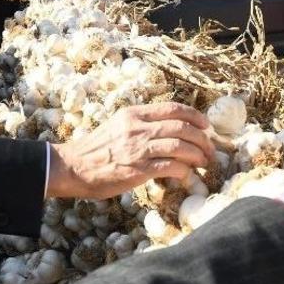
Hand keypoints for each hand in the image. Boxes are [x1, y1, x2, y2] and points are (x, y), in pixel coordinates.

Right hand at [47, 103, 213, 198]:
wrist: (73, 167)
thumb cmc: (95, 149)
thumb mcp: (118, 125)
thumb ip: (140, 125)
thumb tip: (167, 131)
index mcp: (134, 114)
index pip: (173, 108)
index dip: (195, 116)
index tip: (206, 126)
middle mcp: (138, 128)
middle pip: (182, 127)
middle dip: (202, 138)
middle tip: (210, 149)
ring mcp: (138, 148)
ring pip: (180, 146)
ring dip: (198, 155)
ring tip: (204, 163)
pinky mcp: (138, 170)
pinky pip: (170, 167)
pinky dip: (184, 171)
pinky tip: (186, 175)